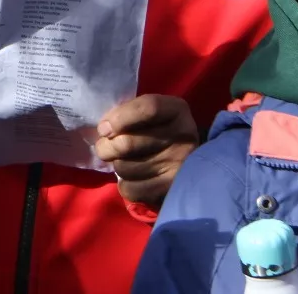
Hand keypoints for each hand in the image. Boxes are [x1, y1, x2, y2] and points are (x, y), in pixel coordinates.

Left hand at [94, 94, 198, 208]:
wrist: (193, 166)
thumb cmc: (160, 132)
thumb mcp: (151, 114)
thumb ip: (128, 113)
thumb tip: (104, 129)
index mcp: (176, 110)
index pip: (148, 107)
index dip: (120, 117)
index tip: (103, 128)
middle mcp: (182, 137)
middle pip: (127, 143)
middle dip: (106, 147)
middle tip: (105, 148)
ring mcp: (178, 166)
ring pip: (124, 168)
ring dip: (117, 166)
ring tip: (126, 162)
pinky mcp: (170, 190)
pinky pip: (130, 189)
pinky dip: (125, 185)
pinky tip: (135, 178)